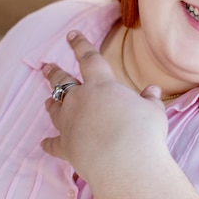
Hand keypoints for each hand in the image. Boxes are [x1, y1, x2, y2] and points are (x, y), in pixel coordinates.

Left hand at [41, 30, 168, 182]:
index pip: (89, 58)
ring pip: (54, 108)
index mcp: (102, 84)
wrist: (125, 163)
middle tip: (46, 66)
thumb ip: (150, 99)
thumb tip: (152, 91)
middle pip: (62, 82)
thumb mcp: (154, 111)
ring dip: (51, 103)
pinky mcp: (66, 147)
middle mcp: (80, 100)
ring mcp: (69, 123)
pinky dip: (49, 142)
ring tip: (47, 101)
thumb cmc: (144, 132)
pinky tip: (44, 143)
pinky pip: (53, 143)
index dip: (80, 44)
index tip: (71, 35)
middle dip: (54, 73)